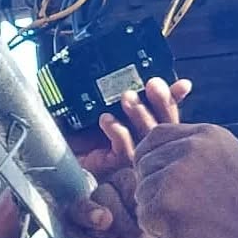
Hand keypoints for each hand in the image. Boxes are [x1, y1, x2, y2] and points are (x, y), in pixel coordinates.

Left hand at [69, 78, 191, 181]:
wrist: (54, 153)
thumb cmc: (76, 130)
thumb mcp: (96, 104)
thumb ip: (112, 92)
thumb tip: (129, 68)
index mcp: (142, 127)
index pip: (166, 114)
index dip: (175, 99)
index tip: (184, 86)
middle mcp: (144, 145)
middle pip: (166, 126)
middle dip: (162, 103)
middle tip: (153, 85)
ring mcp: (133, 159)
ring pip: (149, 139)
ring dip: (141, 114)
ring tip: (127, 97)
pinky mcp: (117, 169)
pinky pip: (125, 150)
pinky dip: (118, 132)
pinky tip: (106, 119)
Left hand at [133, 123, 237, 237]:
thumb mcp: (235, 158)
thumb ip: (203, 151)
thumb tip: (175, 151)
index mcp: (205, 134)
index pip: (157, 135)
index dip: (150, 155)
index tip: (154, 173)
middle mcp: (188, 148)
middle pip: (145, 162)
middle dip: (152, 184)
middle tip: (172, 207)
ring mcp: (175, 174)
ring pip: (142, 190)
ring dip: (155, 209)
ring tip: (185, 222)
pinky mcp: (167, 202)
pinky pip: (144, 215)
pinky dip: (157, 229)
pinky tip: (181, 233)